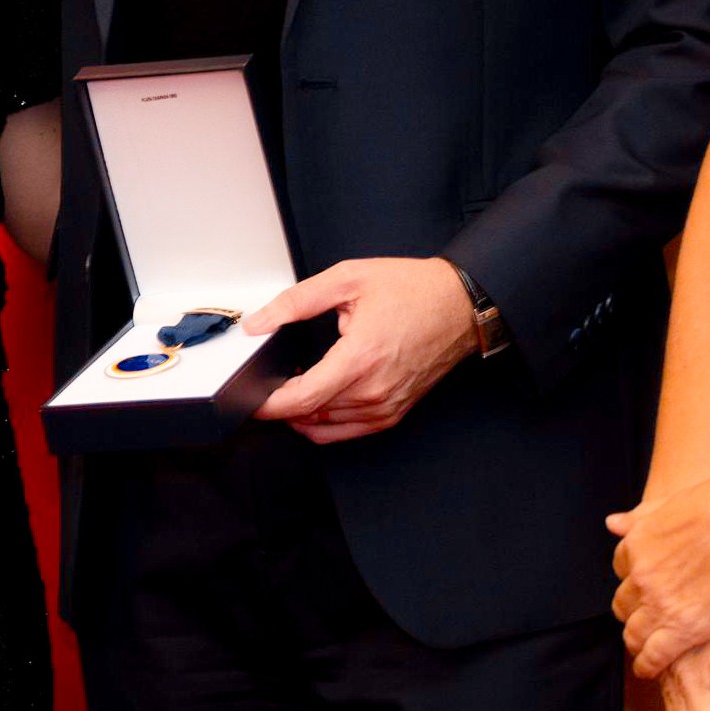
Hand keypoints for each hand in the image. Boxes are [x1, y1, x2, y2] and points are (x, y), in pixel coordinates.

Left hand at [249, 256, 478, 443]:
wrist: (459, 305)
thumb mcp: (347, 279)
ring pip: (325, 426)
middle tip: (267, 381)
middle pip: (309, 415)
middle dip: (280, 403)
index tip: (250, 398)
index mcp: (360, 358)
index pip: (301, 400)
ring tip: (294, 383)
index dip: (268, 405)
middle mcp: (373, 390)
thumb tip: (259, 322)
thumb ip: (296, 302)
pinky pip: (346, 431)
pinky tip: (317, 398)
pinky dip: (324, 421)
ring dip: (302, 411)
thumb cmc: (413, 290)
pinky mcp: (392, 413)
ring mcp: (384, 406)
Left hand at [608, 472, 709, 679]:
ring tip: (645, 648)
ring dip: (637, 640)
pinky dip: (647, 665)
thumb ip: (638, 518)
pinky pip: (652, 655)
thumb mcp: (666, 505)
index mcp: (637, 547)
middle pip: (624, 605)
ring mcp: (660, 604)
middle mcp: (641, 577)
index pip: (621, 571)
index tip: (643, 589)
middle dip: (633, 611)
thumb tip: (612, 524)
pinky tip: (649, 668)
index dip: (633, 582)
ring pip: (633, 633)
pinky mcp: (683, 628)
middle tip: (647, 619)